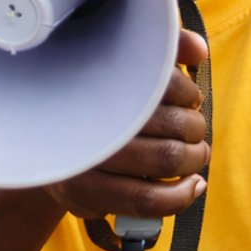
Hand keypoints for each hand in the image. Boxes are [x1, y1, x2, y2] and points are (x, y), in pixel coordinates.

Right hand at [42, 28, 209, 220]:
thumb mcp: (125, 72)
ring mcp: (88, 160)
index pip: (162, 81)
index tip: (187, 98)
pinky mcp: (90, 196)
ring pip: (166, 159)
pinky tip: (193, 185)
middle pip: (171, 122)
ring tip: (196, 153)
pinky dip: (183, 195)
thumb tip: (199, 50)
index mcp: (98, 79)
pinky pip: (149, 200)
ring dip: (195, 158)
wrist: (51, 149)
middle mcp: (91, 118)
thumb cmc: (100, 107)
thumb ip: (164, 52)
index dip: (186, 92)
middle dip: (194, 127)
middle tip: (194, 129)